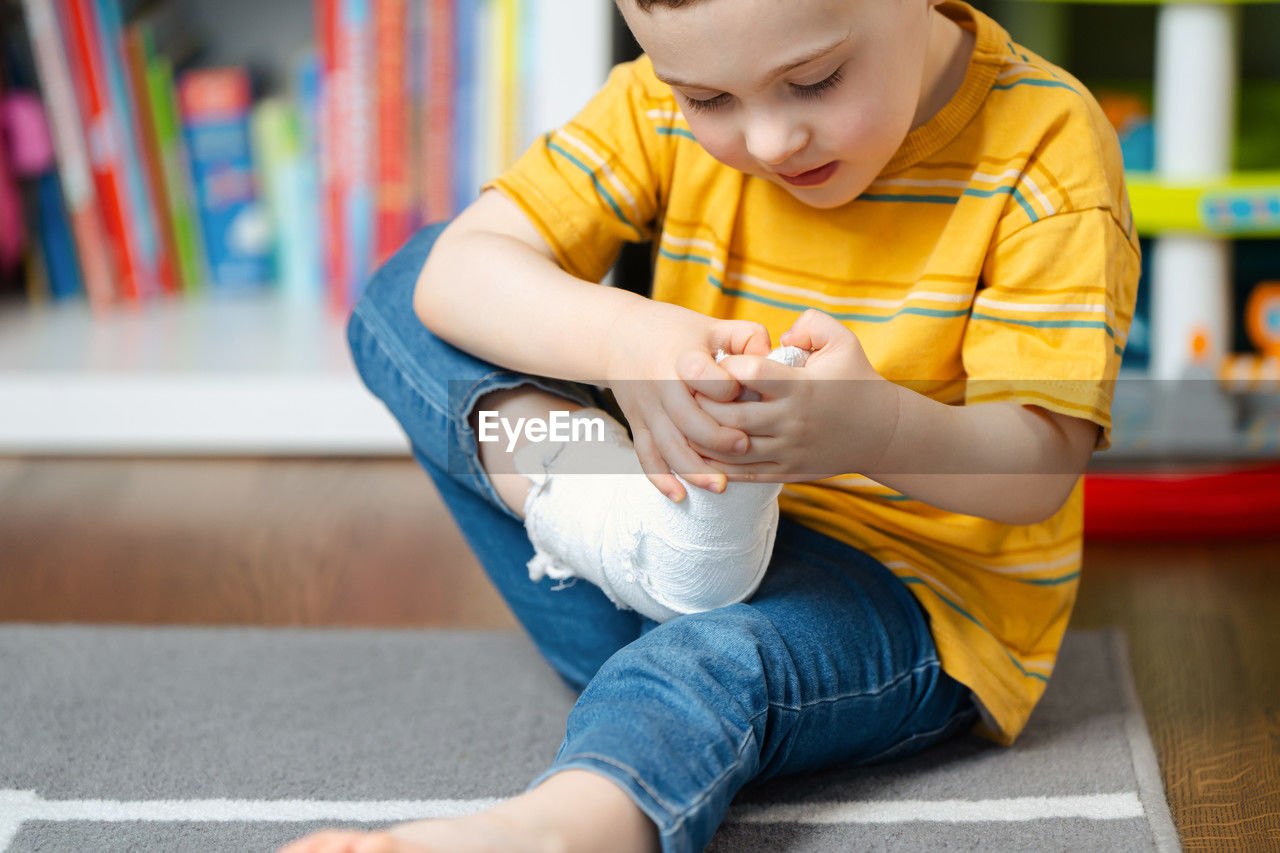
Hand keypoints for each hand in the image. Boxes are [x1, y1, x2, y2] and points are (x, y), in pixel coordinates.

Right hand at [603, 298, 772, 500]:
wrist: (619, 336)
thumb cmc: (677, 333)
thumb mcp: (711, 325)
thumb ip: (747, 337)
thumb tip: (772, 358)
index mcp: (683, 357)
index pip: (704, 376)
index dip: (726, 387)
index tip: (741, 392)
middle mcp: (661, 386)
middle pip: (687, 420)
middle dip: (717, 438)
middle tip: (745, 447)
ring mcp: (648, 409)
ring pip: (668, 446)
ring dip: (694, 469)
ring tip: (721, 486)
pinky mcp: (638, 425)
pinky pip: (646, 456)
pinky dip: (660, 478)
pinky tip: (679, 496)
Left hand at [691, 309, 899, 480]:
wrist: (883, 432)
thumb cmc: (857, 380)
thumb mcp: (843, 341)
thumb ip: (811, 323)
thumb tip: (779, 333)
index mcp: (800, 386)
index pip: (750, 374)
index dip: (726, 366)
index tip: (717, 361)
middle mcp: (791, 420)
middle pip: (732, 415)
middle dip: (705, 404)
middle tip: (686, 392)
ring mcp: (788, 449)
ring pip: (732, 448)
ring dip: (704, 437)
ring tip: (684, 422)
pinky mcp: (788, 470)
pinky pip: (744, 472)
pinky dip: (717, 466)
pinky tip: (697, 455)